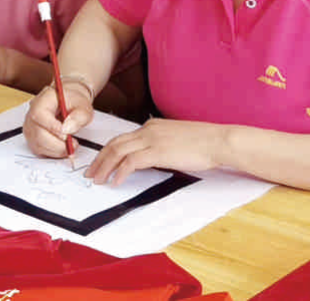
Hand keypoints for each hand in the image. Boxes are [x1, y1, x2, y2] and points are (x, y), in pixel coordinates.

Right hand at [23, 80, 94, 157]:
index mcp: (43, 100)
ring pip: (37, 144)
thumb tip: (67, 129)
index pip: (39, 114)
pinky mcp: (32, 137)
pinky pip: (38, 149)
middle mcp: (32, 113)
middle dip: (57, 144)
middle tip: (73, 144)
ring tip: (70, 146)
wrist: (68, 103)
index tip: (67, 136)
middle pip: (37, 133)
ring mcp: (30, 126)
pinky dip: (52, 152)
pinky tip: (62, 148)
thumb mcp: (83, 106)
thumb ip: (78, 116)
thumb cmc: (73, 102)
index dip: (52, 127)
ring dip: (56, 150)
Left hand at [87, 118, 228, 185]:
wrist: (218, 141)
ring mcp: (152, 140)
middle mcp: (148, 130)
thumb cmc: (204, 143)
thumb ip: (161, 145)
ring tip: (97, 179)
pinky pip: (131, 162)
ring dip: (105, 167)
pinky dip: (120, 172)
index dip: (109, 151)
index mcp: (152, 126)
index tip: (102, 162)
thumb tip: (152, 158)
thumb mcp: (176, 140)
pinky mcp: (157, 152)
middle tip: (91, 172)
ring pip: (118, 151)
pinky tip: (115, 182)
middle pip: (115, 143)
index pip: (123, 138)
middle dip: (100, 159)